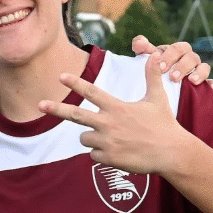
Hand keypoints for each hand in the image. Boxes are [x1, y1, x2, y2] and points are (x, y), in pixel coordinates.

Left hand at [40, 55, 190, 174]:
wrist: (171, 153)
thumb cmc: (164, 124)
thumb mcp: (157, 98)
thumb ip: (151, 77)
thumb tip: (154, 55)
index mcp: (117, 107)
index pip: (92, 92)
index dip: (76, 83)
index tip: (61, 76)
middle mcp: (109, 123)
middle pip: (76, 115)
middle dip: (56, 109)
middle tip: (40, 104)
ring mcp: (107, 141)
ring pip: (84, 138)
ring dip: (91, 137)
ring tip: (113, 138)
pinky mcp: (108, 158)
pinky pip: (93, 155)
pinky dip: (101, 154)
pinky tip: (118, 152)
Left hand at [130, 35, 212, 86]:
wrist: (158, 91)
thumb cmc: (153, 70)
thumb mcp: (146, 60)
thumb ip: (142, 49)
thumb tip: (140, 42)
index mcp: (176, 52)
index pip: (178, 48)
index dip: (171, 56)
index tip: (161, 68)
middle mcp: (189, 60)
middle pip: (192, 57)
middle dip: (183, 66)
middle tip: (173, 77)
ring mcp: (198, 72)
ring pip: (205, 68)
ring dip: (199, 74)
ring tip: (191, 81)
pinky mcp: (205, 86)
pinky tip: (211, 90)